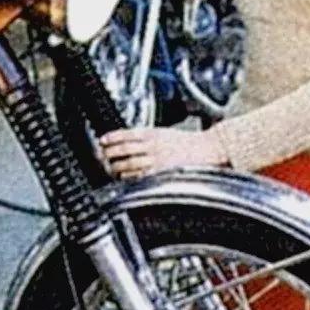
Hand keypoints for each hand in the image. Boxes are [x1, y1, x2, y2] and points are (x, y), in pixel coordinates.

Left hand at [98, 126, 227, 178]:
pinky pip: (139, 175)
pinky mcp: (161, 172)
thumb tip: (128, 141)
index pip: (126, 134)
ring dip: (116, 166)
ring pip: (129, 163)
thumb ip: (147, 137)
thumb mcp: (165, 133)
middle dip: (109, 153)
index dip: (112, 138)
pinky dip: (129, 176)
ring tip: (110, 167)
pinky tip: (124, 176)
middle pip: (124, 149)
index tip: (102, 140)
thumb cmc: (187, 142)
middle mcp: (152, 145)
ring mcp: (156, 159)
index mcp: (153, 133)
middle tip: (102, 156)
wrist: (207, 149)